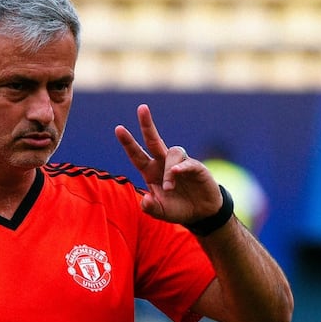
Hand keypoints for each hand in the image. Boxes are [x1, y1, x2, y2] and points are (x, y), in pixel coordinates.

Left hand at [115, 104, 222, 223]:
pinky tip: (178, 173)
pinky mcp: (196, 167)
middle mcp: (163, 163)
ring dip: (168, 170)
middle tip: (142, 108)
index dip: (128, 143)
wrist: (201, 213)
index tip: (119, 128)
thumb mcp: (161, 212)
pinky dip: (181, 166)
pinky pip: (187, 162)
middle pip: (153, 140)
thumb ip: (151, 208)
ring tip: (170, 187)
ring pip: (171, 153)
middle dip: (147, 124)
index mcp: (151, 171)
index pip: (137, 154)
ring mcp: (180, 163)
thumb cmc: (178, 208)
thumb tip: (144, 200)